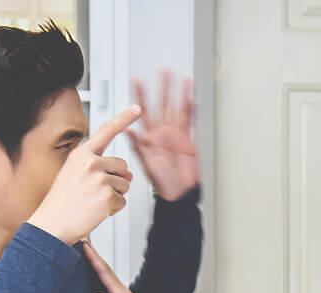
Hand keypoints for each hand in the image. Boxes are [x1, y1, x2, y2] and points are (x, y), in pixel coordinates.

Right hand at [28, 106, 140, 244]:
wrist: (52, 224)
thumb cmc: (62, 202)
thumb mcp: (75, 175)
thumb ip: (101, 169)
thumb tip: (129, 174)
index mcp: (81, 154)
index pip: (106, 131)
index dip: (124, 118)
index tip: (136, 109)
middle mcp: (91, 162)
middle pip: (122, 166)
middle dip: (116, 180)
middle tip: (96, 192)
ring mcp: (100, 178)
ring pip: (124, 185)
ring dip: (114, 196)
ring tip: (93, 202)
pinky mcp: (107, 195)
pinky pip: (122, 201)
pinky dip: (113, 210)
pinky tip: (96, 211)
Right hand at [83, 239, 168, 292]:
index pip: (104, 272)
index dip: (94, 258)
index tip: (85, 246)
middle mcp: (122, 290)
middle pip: (105, 268)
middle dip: (94, 254)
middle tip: (84, 240)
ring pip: (107, 273)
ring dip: (97, 261)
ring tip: (89, 251)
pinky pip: (108, 280)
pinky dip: (101, 272)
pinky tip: (98, 272)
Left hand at [127, 71, 199, 201]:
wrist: (178, 193)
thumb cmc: (161, 183)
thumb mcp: (147, 164)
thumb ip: (138, 146)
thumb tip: (128, 132)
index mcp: (149, 137)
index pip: (143, 111)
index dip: (139, 96)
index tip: (137, 81)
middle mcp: (162, 132)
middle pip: (162, 104)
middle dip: (162, 87)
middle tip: (162, 70)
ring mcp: (175, 135)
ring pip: (176, 108)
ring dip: (178, 93)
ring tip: (180, 78)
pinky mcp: (187, 139)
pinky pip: (190, 120)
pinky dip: (191, 108)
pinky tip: (192, 96)